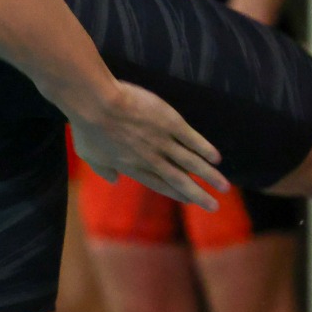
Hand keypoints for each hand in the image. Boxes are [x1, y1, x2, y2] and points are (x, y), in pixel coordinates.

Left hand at [68, 81, 226, 208]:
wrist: (96, 104)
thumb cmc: (86, 127)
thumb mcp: (88, 154)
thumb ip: (103, 169)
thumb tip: (113, 180)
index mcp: (132, 167)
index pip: (158, 184)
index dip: (175, 193)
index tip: (190, 201)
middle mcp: (150, 159)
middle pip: (179, 180)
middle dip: (198, 194)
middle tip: (215, 206)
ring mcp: (162, 141)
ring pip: (190, 162)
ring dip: (209, 176)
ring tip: (225, 186)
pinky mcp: (170, 123)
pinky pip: (191, 139)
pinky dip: (204, 148)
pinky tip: (216, 157)